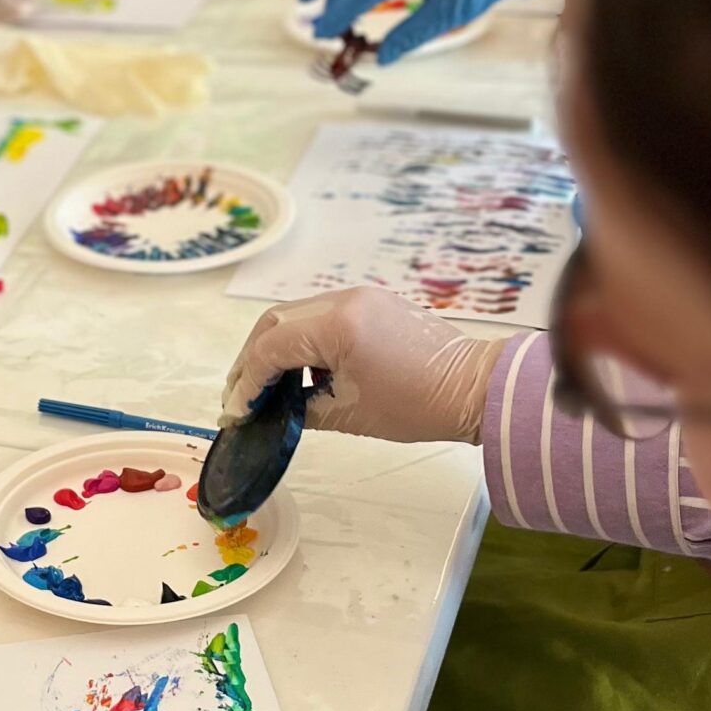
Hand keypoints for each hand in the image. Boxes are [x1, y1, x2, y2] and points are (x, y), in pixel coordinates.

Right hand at [222, 286, 503, 441]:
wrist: (474, 387)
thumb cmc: (417, 406)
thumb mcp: (349, 414)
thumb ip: (301, 408)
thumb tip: (271, 413)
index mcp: (336, 326)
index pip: (271, 347)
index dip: (247, 380)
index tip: (236, 410)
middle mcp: (342, 301)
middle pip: (275, 321)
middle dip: (252, 358)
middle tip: (242, 393)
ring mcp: (358, 296)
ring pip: (296, 314)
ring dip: (275, 347)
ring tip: (266, 384)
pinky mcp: (370, 302)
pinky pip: (321, 314)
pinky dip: (302, 340)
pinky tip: (301, 371)